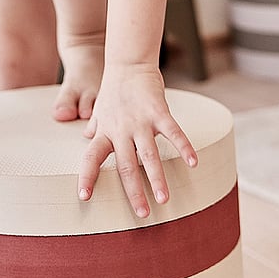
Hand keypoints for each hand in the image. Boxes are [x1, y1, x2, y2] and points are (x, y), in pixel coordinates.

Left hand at [77, 64, 196, 217]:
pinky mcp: (159, 112)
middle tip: (142, 215)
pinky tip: (194, 164)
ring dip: (157, 179)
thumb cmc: (114, 88)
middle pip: (126, 166)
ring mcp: (141, 122)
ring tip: (165, 199)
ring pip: (149, 156)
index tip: (84, 197)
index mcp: (105, 132)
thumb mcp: (100, 109)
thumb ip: (94, 125)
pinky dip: (184, 148)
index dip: (87, 177)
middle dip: (134, 193)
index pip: (91, 158)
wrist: (129, 62)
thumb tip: (86, 136)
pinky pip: (173, 132)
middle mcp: (121, 130)